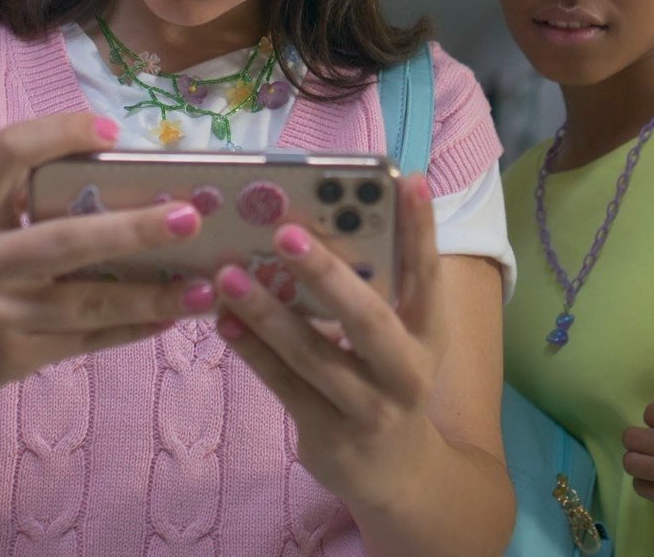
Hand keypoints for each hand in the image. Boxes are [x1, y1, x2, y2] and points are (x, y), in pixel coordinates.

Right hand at [0, 112, 217, 401]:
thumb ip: (18, 206)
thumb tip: (118, 186)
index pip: (4, 155)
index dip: (58, 134)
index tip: (112, 132)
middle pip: (61, 240)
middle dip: (132, 229)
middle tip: (189, 216)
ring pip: (85, 303)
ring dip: (151, 295)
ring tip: (204, 287)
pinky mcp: (11, 356)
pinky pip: (83, 341)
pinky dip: (130, 329)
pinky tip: (170, 317)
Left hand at [212, 176, 448, 508]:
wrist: (401, 476)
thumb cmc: (392, 380)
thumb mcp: (406, 337)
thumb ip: (382, 286)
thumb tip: (336, 216)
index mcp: (429, 334)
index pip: (428, 274)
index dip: (421, 227)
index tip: (406, 178)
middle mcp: (407, 372)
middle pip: (366, 319)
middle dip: (325, 274)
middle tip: (282, 232)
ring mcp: (368, 409)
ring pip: (313, 355)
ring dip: (267, 312)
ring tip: (228, 274)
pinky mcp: (328, 436)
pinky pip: (284, 386)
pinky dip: (253, 351)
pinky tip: (224, 321)